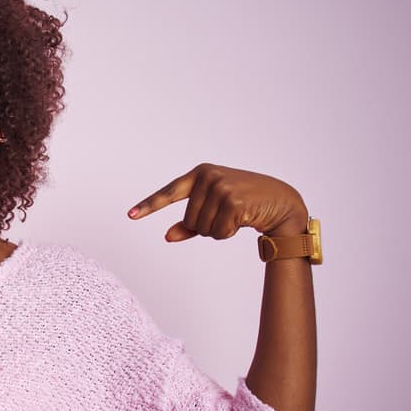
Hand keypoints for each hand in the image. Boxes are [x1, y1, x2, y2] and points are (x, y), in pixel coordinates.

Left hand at [127, 163, 308, 239]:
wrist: (280, 202)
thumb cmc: (244, 204)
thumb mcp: (214, 210)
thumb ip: (189, 224)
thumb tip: (167, 236)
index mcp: (199, 174)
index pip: (169, 192)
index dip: (149, 206)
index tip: (130, 215)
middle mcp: (208, 176)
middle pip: (188, 220)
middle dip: (206, 226)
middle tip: (228, 214)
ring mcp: (221, 187)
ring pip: (202, 228)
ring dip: (218, 230)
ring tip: (236, 215)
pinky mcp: (233, 200)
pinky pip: (217, 231)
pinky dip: (228, 233)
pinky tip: (243, 219)